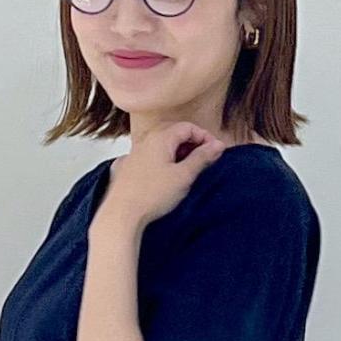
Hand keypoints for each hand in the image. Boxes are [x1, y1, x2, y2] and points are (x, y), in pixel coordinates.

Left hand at [93, 122, 225, 234]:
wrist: (122, 214)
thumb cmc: (151, 196)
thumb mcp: (184, 176)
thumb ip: (202, 158)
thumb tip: (217, 145)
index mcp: (160, 137)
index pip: (188, 127)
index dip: (204, 137)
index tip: (214, 152)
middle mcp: (146, 140)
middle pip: (175, 132)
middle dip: (192, 143)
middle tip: (203, 159)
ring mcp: (136, 152)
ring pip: (163, 143)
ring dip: (178, 152)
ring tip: (187, 170)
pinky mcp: (130, 166)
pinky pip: (152, 154)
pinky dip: (165, 159)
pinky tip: (168, 176)